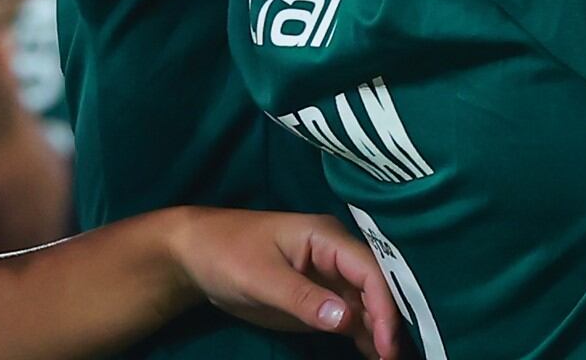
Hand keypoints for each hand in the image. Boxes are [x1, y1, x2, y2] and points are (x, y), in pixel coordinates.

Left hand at [163, 209, 404, 359]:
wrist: (197, 257)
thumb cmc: (227, 253)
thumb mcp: (260, 277)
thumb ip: (302, 298)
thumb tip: (345, 318)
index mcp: (326, 238)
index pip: (369, 269)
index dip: (384, 305)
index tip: (386, 341)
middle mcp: (336, 257)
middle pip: (375, 289)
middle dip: (388, 323)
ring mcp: (330, 279)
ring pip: (367, 307)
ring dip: (380, 334)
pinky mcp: (320, 300)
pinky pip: (350, 319)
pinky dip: (364, 338)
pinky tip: (374, 358)